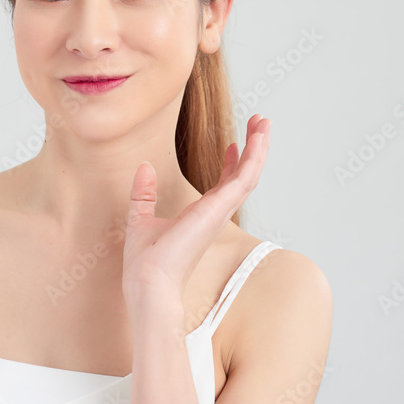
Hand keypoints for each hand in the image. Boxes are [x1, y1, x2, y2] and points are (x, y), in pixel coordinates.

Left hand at [121, 114, 271, 302]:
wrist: (148, 282)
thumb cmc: (146, 263)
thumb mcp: (140, 219)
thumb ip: (143, 194)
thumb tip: (143, 168)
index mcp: (200, 217)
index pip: (223, 186)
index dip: (231, 164)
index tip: (233, 144)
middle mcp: (215, 214)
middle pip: (243, 177)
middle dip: (253, 150)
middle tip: (260, 125)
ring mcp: (220, 212)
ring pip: (250, 175)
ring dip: (259, 148)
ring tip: (264, 122)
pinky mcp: (219, 209)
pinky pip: (245, 178)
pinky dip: (254, 157)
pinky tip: (256, 137)